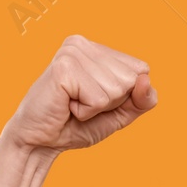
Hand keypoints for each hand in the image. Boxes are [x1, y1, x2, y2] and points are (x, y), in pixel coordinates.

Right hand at [0, 35, 156, 157]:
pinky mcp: (64, 68)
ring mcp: (72, 52)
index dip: (127, 95)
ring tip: (72, 104)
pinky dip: (86, 111)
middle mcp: (83, 44)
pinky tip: (66, 105)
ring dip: (96, 107)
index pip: (141, 69)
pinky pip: (99, 98)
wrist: (40, 142)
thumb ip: (141, 100)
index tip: (97, 100)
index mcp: (97, 48)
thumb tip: (146, 79)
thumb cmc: (76, 125)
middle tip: (82, 104)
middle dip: (111, 102)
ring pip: (116, 89)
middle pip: (131, 79)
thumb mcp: (119, 114)